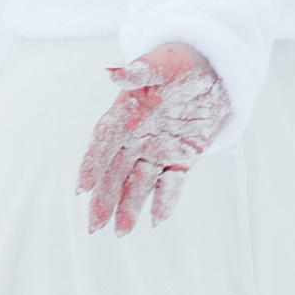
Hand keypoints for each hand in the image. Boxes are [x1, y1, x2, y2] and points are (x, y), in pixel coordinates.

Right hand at [78, 45, 230, 235]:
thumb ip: (137, 73)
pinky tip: (156, 219)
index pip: (103, 143)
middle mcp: (138, 137)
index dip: (92, 164)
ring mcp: (160, 150)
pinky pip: (172, 183)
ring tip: (121, 231)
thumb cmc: (180, 63)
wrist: (213, 68)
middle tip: (94, 226)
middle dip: (104, 199)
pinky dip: (164, 199)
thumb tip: (112, 72)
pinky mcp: (184, 158)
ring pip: (139, 183)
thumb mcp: (160, 65)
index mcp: (126, 115)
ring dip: (130, 206)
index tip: (81, 187)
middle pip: (115, 173)